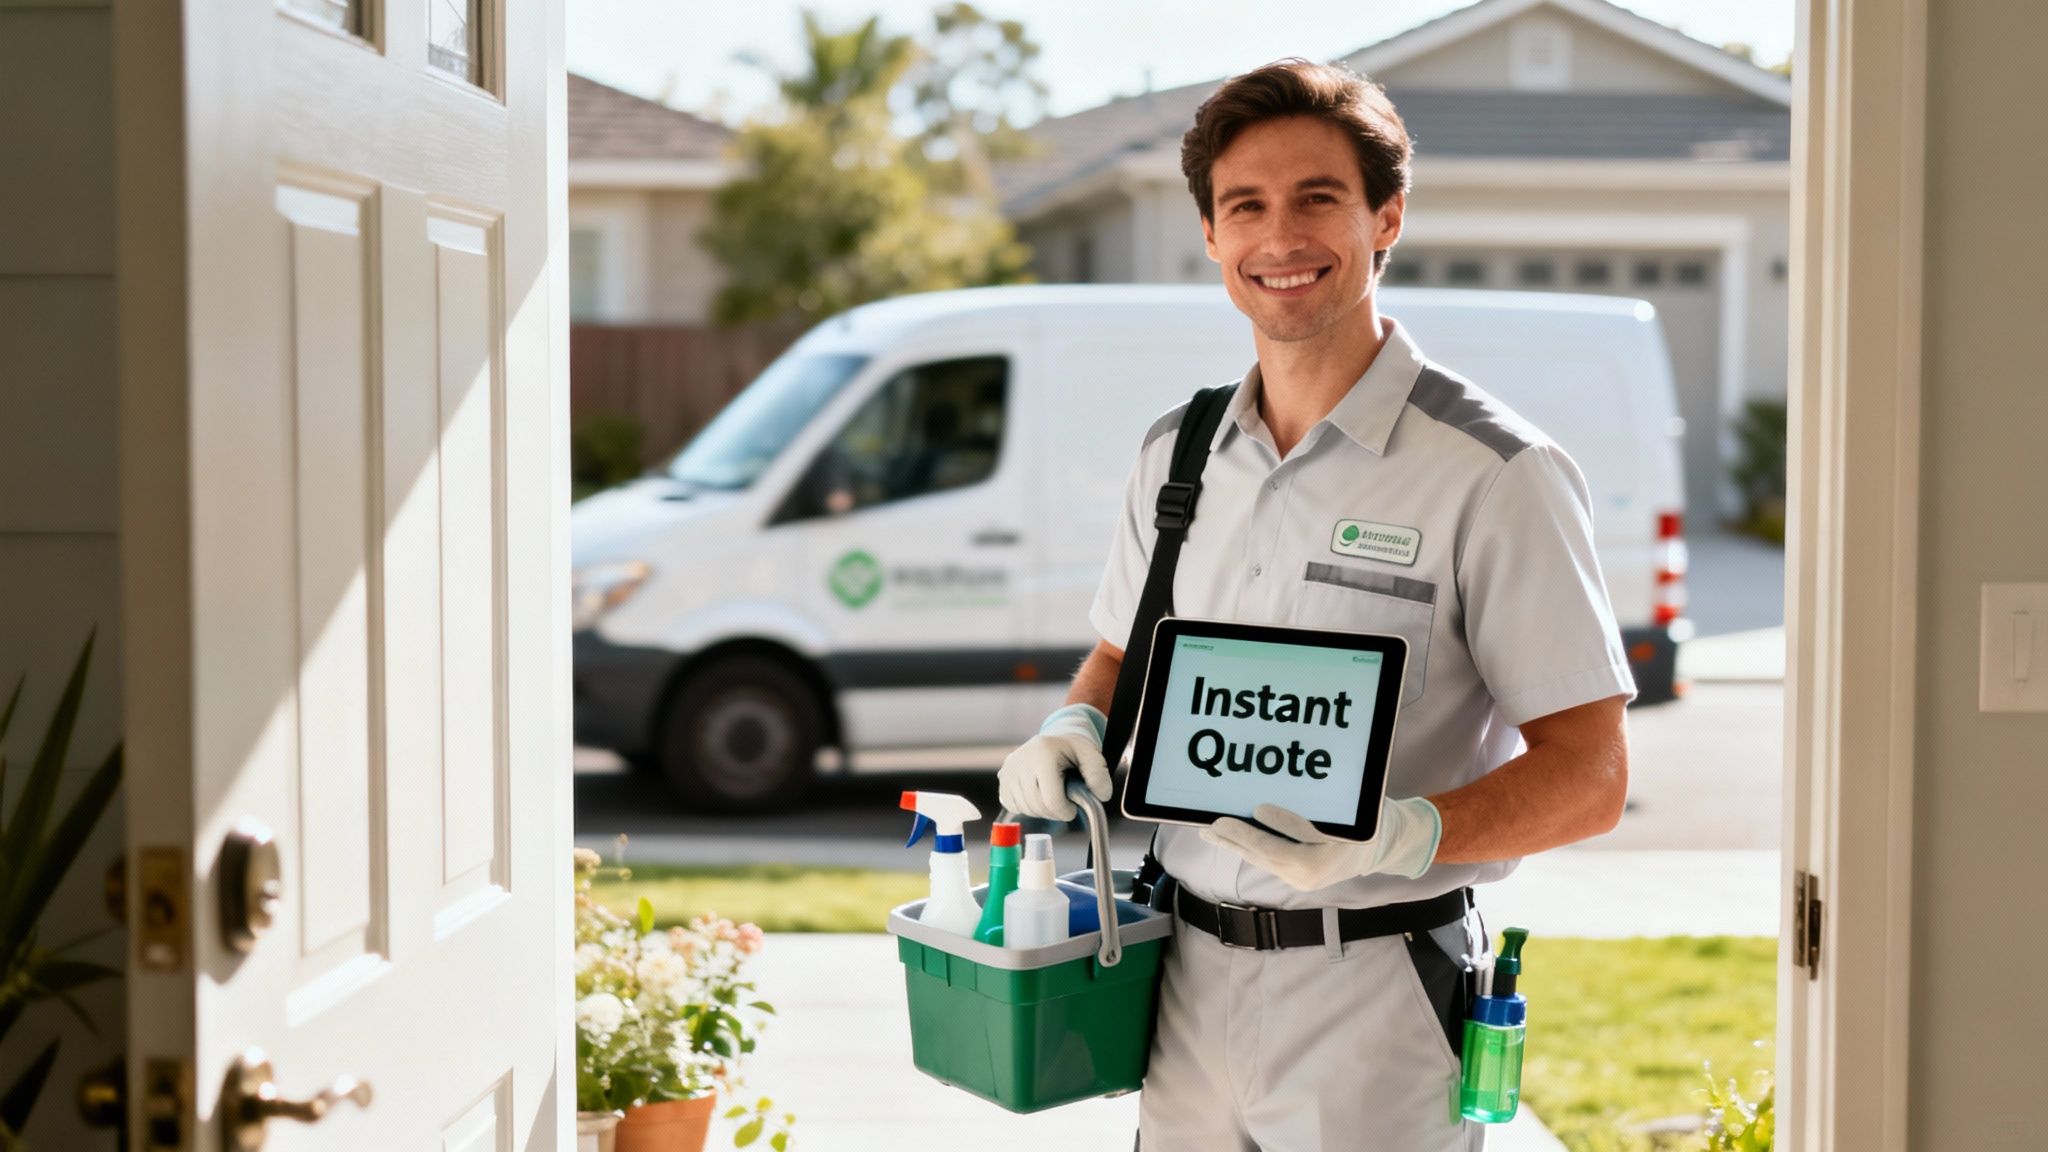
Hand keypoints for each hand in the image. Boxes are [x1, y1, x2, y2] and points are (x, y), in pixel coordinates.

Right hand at [998, 704, 1112, 820]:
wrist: (1054, 740)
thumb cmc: (1073, 749)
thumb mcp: (1091, 755)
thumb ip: (1099, 775)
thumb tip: (1101, 795)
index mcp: (1043, 753)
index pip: (1051, 799)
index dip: (1066, 810)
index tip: (1073, 807)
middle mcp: (1020, 761)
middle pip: (1037, 806)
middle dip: (1055, 811)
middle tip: (1065, 801)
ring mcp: (1008, 770)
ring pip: (1026, 809)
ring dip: (1042, 810)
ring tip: (1052, 793)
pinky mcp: (1002, 779)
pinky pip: (1014, 806)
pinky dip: (1029, 806)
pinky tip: (1039, 793)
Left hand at [1200, 799, 1442, 890]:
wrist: (1380, 848)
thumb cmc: (1364, 820)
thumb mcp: (1348, 812)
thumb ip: (1312, 814)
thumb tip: (1271, 804)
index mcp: (1329, 855)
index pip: (1290, 843)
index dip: (1268, 827)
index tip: (1254, 808)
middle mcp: (1312, 873)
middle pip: (1269, 854)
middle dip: (1238, 838)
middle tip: (1212, 823)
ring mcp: (1303, 879)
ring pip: (1262, 859)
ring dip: (1233, 844)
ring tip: (1207, 831)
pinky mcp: (1297, 879)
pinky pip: (1266, 860)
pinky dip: (1245, 847)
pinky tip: (1225, 838)